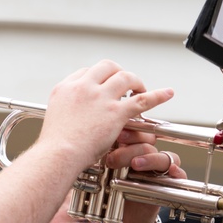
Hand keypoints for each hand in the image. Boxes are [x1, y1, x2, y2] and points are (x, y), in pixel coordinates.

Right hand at [41, 60, 173, 163]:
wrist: (58, 155)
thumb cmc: (55, 145)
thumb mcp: (54, 118)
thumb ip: (66, 109)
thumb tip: (74, 114)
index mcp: (66, 88)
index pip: (87, 72)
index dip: (99, 78)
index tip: (103, 86)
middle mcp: (84, 87)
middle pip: (107, 67)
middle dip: (118, 73)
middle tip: (125, 84)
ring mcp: (101, 98)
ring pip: (125, 77)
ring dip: (135, 81)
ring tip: (139, 89)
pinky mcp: (116, 112)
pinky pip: (142, 100)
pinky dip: (157, 95)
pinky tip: (167, 94)